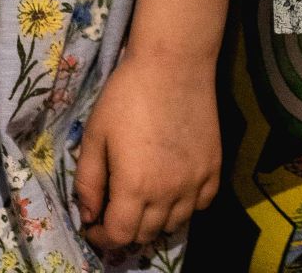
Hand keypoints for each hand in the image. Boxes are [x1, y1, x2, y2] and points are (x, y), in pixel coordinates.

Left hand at [75, 55, 219, 253]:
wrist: (174, 64)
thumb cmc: (127, 95)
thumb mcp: (95, 136)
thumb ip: (88, 182)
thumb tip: (88, 216)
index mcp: (135, 187)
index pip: (119, 235)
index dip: (101, 237)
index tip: (93, 224)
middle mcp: (168, 193)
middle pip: (146, 234)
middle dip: (125, 228)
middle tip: (115, 209)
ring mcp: (196, 182)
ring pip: (175, 224)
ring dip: (155, 220)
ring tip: (144, 200)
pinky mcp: (214, 168)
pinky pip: (201, 205)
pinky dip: (186, 206)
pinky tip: (173, 189)